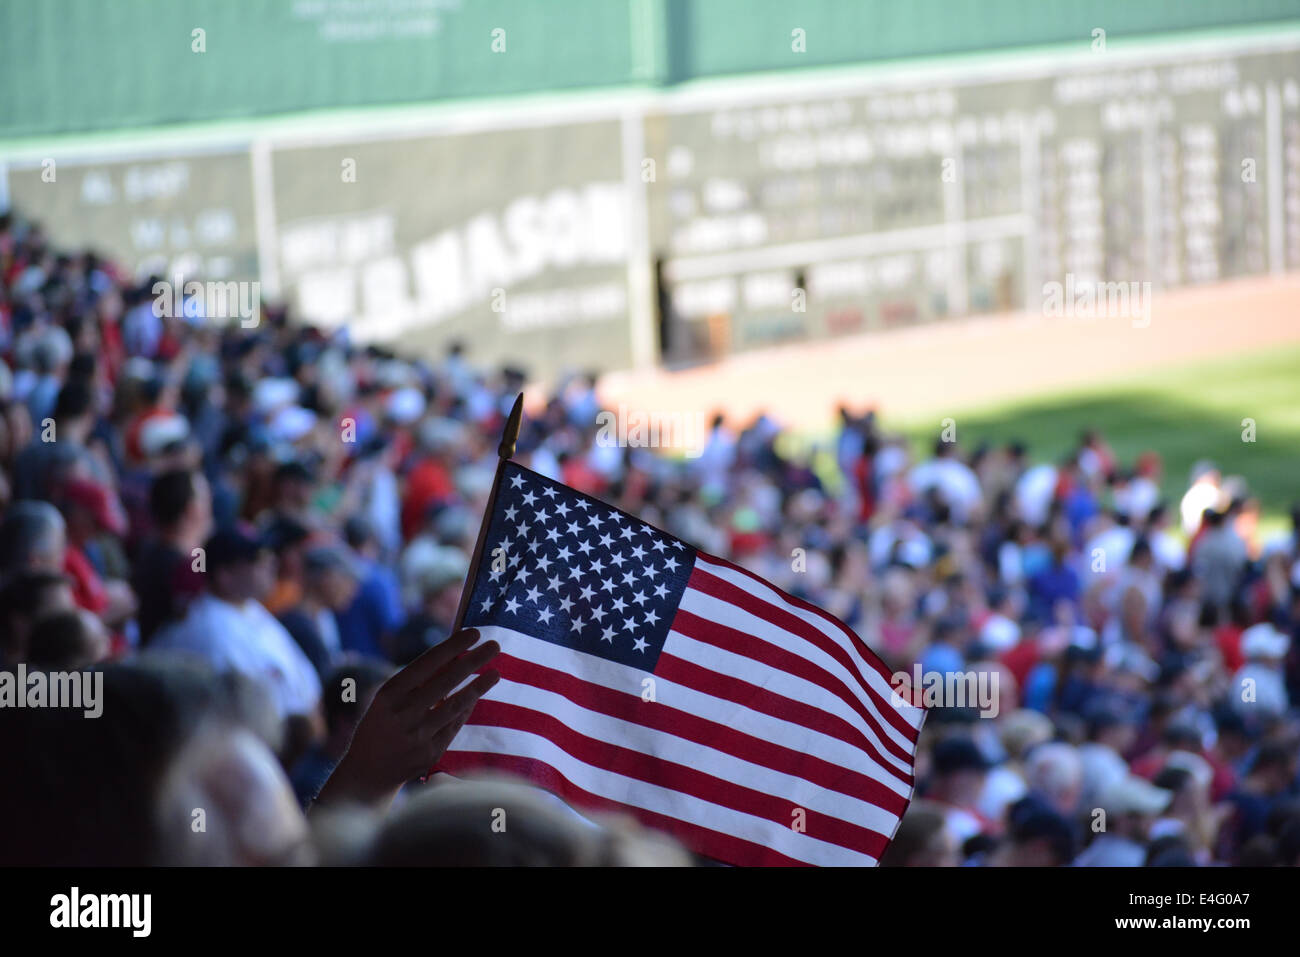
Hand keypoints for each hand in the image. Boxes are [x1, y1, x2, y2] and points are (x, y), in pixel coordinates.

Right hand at [314, 628, 499, 809]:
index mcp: (389, 694)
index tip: (474, 632)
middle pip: (446, 682)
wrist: (368, 771)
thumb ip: (416, 680)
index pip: (427, 663)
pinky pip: (455, 725)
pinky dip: (467, 709)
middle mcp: (403, 713)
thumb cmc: (382, 723)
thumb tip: (454, 655)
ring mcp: (418, 735)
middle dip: (473, 661)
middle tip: (495, 645)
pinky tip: (478, 695)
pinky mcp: (430, 754)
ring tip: (496, 672)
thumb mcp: (388, 698)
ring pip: (455, 705)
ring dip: (478, 687)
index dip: (452, 647)